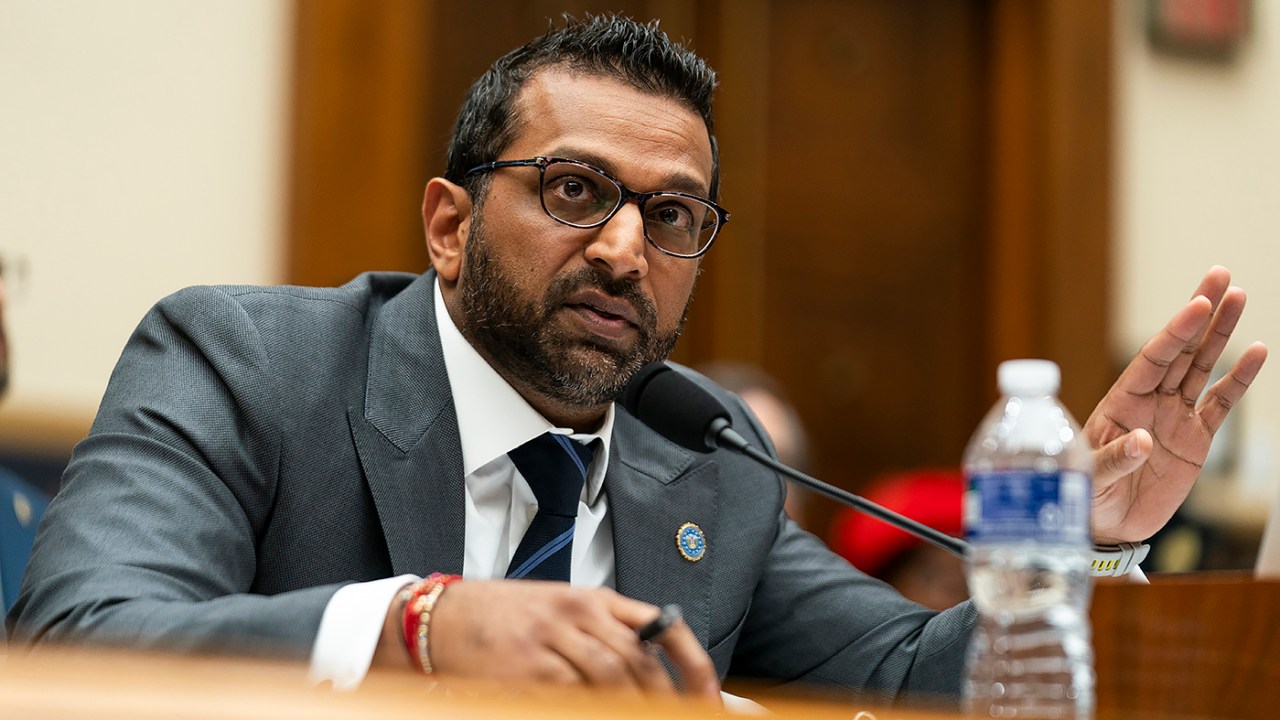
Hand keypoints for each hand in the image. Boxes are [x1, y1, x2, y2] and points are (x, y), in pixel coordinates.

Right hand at [426, 580, 719, 700]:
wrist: (445, 616)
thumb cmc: (505, 616)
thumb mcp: (563, 610)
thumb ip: (606, 634)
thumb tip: (651, 671)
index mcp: (595, 599)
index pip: (662, 628)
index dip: (693, 666)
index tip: (710, 699)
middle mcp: (579, 613)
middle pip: (640, 661)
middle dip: (663, 699)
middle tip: (675, 718)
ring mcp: (553, 638)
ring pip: (612, 677)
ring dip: (630, 706)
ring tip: (637, 718)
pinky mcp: (528, 666)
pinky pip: (570, 693)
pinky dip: (586, 707)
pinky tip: (589, 712)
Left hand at [1085, 266, 1266, 543]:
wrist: (1105, 524)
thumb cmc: (1086, 492)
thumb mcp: (1088, 476)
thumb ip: (1114, 459)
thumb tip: (1141, 441)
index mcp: (1120, 401)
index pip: (1151, 358)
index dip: (1174, 332)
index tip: (1196, 305)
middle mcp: (1150, 401)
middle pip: (1180, 349)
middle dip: (1200, 313)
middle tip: (1220, 276)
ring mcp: (1175, 416)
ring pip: (1202, 366)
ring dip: (1220, 334)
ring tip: (1238, 297)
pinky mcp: (1196, 439)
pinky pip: (1221, 403)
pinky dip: (1240, 379)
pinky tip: (1256, 353)